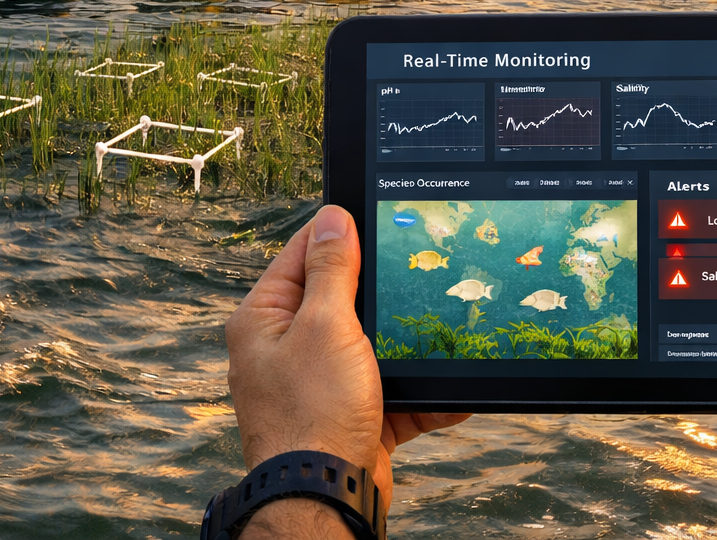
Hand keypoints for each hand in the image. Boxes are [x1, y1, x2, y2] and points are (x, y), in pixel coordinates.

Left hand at [225, 205, 469, 535]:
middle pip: (337, 299)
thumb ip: (332, 271)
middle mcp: (283, 350)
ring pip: (368, 348)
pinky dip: (419, 394)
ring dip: (404, 347)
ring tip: (439, 333)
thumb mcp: (325, 325)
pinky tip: (452, 392)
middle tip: (414, 273)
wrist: (326, 499)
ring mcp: (316, 386)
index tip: (373, 216)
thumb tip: (333, 218)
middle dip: (379, 293)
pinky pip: (389, 393)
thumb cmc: (312, 416)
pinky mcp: (347, 419)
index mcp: (264, 319)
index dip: (337, 234)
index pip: (299, 255)